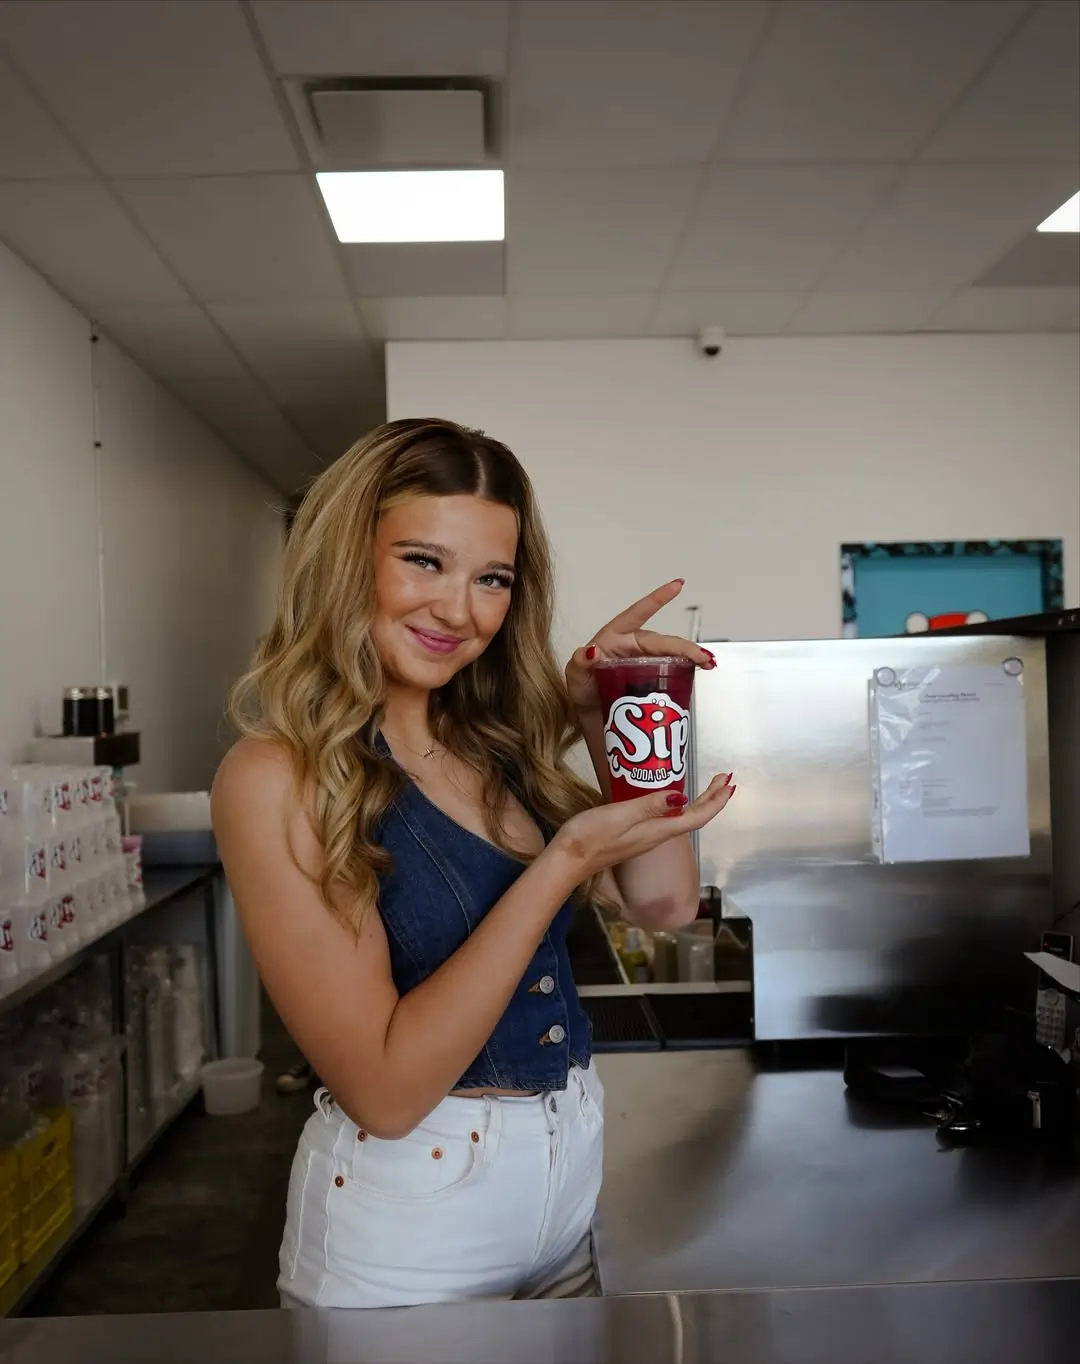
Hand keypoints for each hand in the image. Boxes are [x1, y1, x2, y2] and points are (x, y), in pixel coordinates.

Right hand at [551, 774, 734, 881]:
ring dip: (698, 803)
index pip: (696, 817)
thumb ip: (649, 806)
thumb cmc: (590, 836)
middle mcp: (656, 835)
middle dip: (711, 799)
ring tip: (707, 787)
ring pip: (681, 819)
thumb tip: (681, 797)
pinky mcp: (633, 835)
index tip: (728, 783)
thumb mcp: (619, 815)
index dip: (715, 802)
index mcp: (657, 831)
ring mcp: (645, 837)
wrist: (567, 861)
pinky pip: (665, 819)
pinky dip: (677, 806)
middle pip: (692, 818)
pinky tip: (671, 798)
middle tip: (723, 778)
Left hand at [565, 578, 714, 712]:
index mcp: (616, 638)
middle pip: (662, 642)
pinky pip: (674, 670)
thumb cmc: (582, 690)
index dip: (658, 599)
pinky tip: (701, 672)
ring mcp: (646, 663)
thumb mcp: (575, 676)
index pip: (638, 613)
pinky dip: (688, 670)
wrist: (591, 718)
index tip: (677, 585)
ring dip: (690, 656)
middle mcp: (634, 647)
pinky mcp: (654, 679)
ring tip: (707, 663)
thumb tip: (590, 652)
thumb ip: (580, 663)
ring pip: (672, 654)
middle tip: (700, 656)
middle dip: (683, 646)